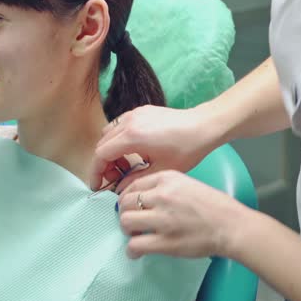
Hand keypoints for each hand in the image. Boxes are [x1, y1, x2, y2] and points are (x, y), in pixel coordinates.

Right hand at [90, 105, 219, 193]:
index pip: (101, 154)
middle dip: (104, 163)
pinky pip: (120, 125)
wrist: (204, 126)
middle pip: (102, 144)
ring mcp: (134, 114)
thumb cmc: (186, 148)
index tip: (97, 185)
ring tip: (126, 166)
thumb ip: (135, 180)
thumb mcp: (160, 170)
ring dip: (111, 150)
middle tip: (115, 179)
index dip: (96, 171)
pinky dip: (120, 140)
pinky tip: (134, 151)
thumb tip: (119, 189)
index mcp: (132, 136)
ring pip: (109, 133)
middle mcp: (129, 122)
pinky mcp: (141, 111)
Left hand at [116, 170, 249, 259]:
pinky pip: (135, 245)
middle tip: (132, 221)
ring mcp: (162, 219)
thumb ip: (165, 188)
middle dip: (124, 213)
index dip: (126, 197)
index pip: (133, 185)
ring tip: (135, 235)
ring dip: (127, 230)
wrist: (231, 225)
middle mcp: (161, 196)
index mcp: (167, 178)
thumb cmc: (214, 206)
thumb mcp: (187, 184)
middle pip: (125, 202)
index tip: (128, 205)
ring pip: (126, 221)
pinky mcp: (165, 242)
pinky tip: (137, 251)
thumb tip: (143, 199)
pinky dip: (132, 250)